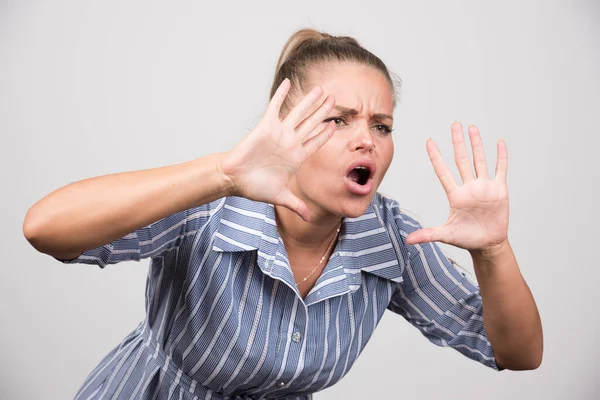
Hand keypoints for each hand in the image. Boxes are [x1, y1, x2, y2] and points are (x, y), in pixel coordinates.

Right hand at [219, 79, 335, 220]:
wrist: (235, 179)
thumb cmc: (255, 187)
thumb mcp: (280, 197)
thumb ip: (296, 205)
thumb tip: (307, 218)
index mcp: (296, 157)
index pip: (316, 143)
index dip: (326, 134)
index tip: (335, 126)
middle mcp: (290, 142)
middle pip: (311, 124)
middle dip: (323, 112)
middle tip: (335, 100)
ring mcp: (279, 133)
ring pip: (299, 113)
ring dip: (310, 101)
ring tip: (321, 90)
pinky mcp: (266, 126)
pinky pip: (275, 107)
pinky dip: (281, 95)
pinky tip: (288, 82)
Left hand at [406, 122, 508, 252]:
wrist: (488, 244)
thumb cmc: (466, 239)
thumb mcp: (445, 235)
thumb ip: (428, 235)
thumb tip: (408, 241)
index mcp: (455, 195)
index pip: (443, 171)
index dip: (436, 157)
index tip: (429, 141)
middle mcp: (468, 187)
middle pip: (461, 160)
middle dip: (458, 142)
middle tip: (454, 125)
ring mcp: (484, 187)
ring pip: (479, 160)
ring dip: (476, 144)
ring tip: (472, 128)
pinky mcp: (499, 190)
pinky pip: (500, 169)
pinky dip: (501, 156)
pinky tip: (500, 142)